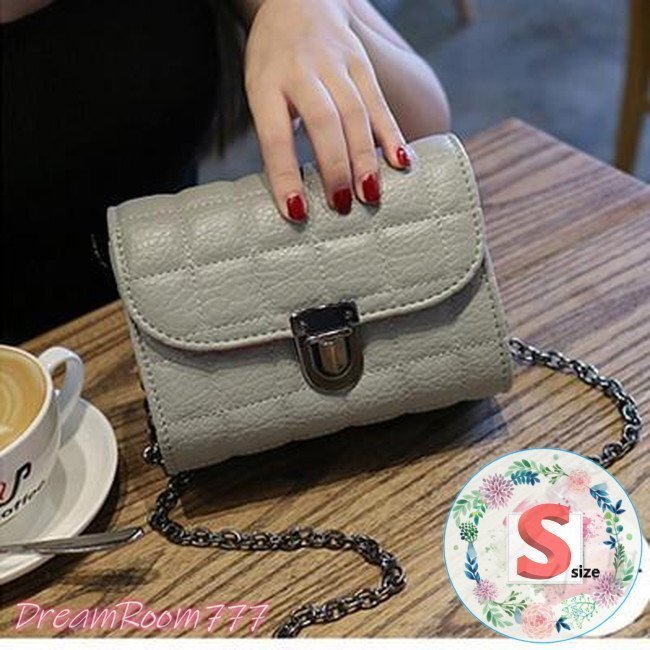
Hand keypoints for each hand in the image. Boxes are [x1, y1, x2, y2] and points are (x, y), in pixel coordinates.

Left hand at [244, 0, 411, 221]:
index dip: (286, 176)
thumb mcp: (260, 92)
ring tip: (371, 196)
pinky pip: (378, 102)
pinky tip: (402, 162)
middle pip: (324, 122)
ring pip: (356, 114)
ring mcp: (335, 63)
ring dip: (365, 159)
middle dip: (335, 167)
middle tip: (341, 206)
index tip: (297, 211)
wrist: (298, 2)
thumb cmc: (273, 63)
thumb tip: (294, 192)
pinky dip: (391, 134)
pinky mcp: (361, 63)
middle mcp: (301, 70)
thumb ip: (275, 134)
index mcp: (266, 84)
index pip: (275, 136)